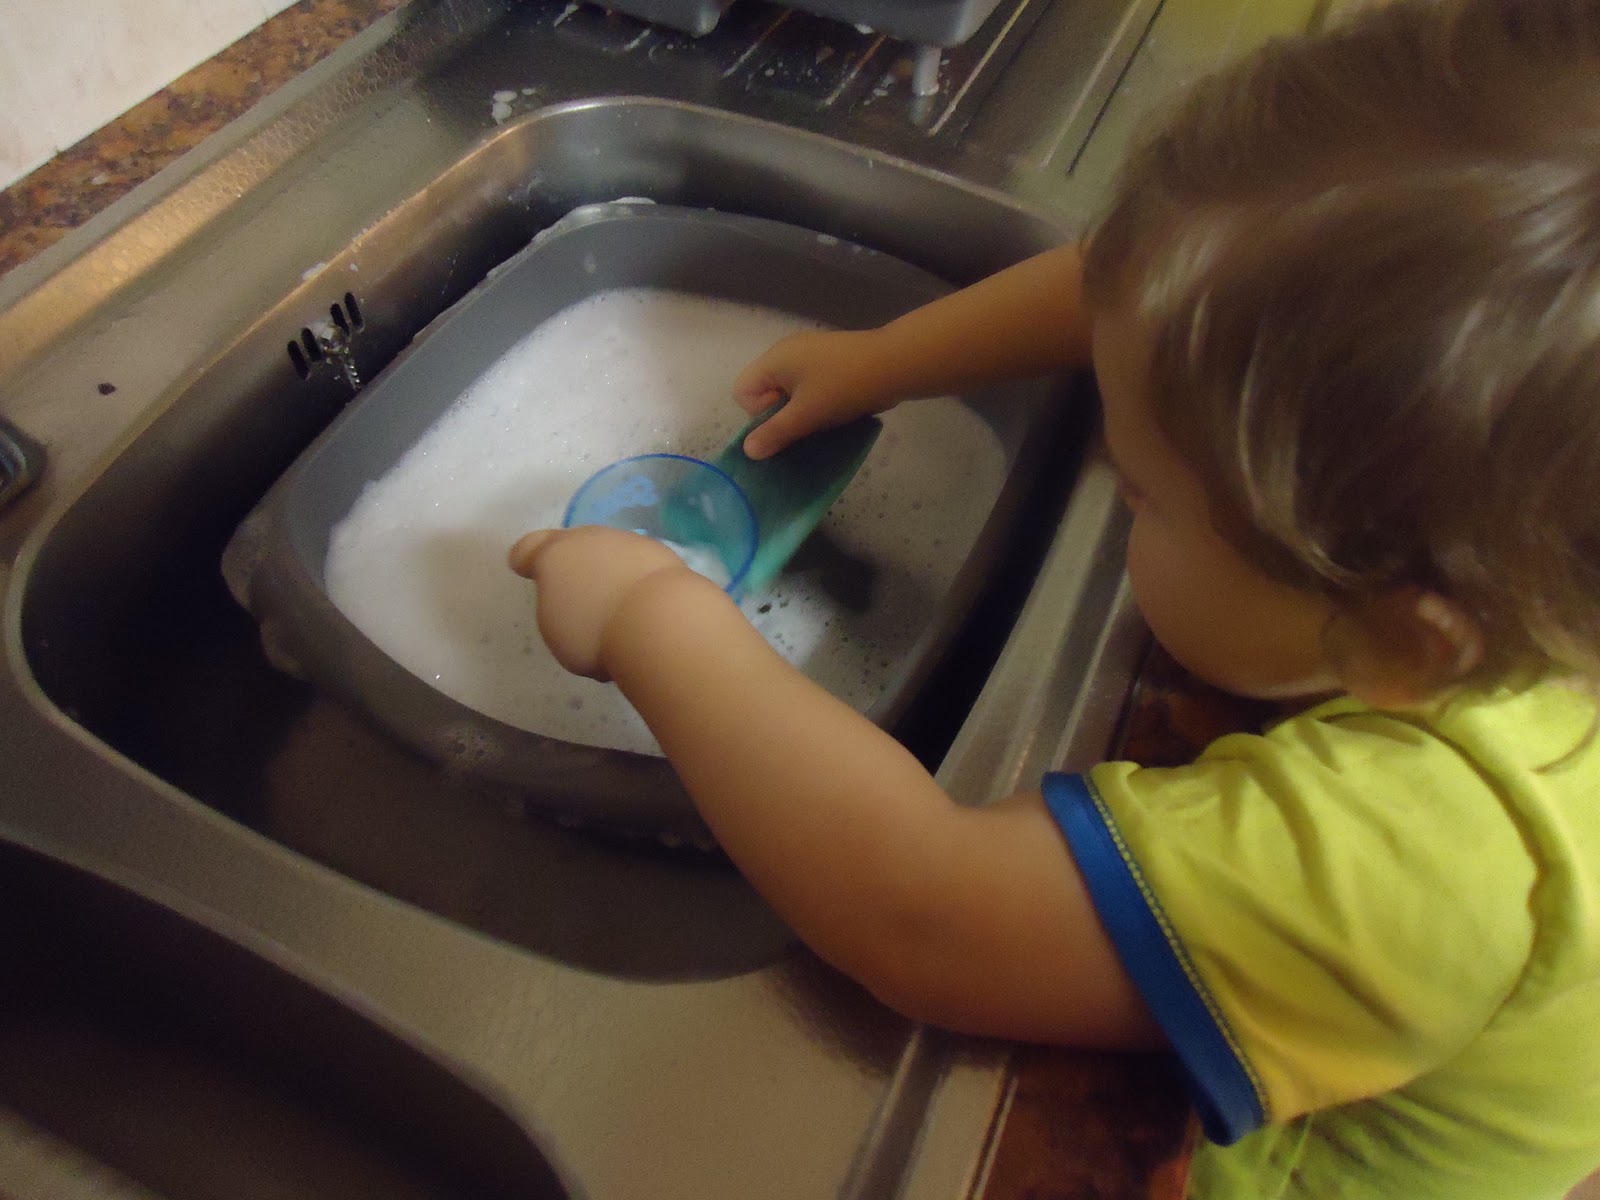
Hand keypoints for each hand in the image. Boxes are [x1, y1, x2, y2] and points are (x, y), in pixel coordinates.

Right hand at [507, 527, 700, 679]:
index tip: (524, 566)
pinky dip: (637, 580)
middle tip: (577, 592)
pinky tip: (644, 606)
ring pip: (610, 552)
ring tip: (616, 608)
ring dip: (609, 571)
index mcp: (553, 557)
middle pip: (573, 544)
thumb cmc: (594, 632)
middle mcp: (589, 540)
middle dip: (573, 563)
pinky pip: (639, 565)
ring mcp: (628, 542)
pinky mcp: (662, 553)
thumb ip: (559, 608)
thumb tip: (578, 604)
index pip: (530, 548)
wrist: (658, 620)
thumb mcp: (558, 631)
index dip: (526, 558)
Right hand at [732, 328, 894, 458]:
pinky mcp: (831, 360)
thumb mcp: (806, 415)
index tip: (786, 420)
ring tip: (824, 420)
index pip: (743, 391)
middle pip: (766, 391)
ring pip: (791, 392)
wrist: (895, 364)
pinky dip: (817, 401)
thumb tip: (748, 451)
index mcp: (774, 359)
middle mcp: (787, 352)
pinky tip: (836, 410)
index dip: (759, 413)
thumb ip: (775, 433)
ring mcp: (811, 354)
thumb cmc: (843, 387)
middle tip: (807, 423)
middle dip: (782, 414)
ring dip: (802, 411)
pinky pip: (811, 385)